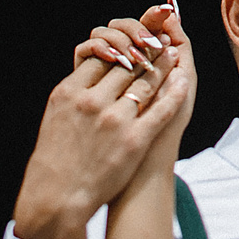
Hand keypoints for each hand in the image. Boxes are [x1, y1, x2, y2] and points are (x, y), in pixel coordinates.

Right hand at [11, 0, 191, 238]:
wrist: (57, 197)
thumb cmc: (55, 158)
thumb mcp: (55, 115)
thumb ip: (75, 91)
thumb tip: (93, 70)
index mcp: (70, 92)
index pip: (100, 57)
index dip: (121, 47)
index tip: (133, 42)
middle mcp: (92, 102)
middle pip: (126, 66)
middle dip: (146, 51)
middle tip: (161, 41)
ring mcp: (114, 120)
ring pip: (146, 83)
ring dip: (163, 65)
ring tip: (173, 55)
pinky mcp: (134, 140)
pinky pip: (161, 108)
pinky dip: (175, 91)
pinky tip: (183, 79)